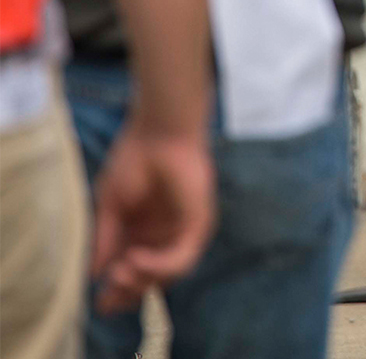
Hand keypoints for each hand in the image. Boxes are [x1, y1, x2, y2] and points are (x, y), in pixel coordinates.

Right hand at [89, 122, 214, 313]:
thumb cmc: (132, 163)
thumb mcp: (110, 207)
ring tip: (120, 274)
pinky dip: (158, 265)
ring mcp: (182, 232)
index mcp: (142, 233)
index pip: (134, 272)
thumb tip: (94, 275)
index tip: (100, 303)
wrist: (156, 135)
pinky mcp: (198, 225)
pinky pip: (182, 257)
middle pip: (152, 280)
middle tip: (107, 296)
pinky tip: (135, 258)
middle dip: (129, 293)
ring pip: (168, 274)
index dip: (118, 291)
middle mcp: (164, 236)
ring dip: (142, 281)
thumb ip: (105, 240)